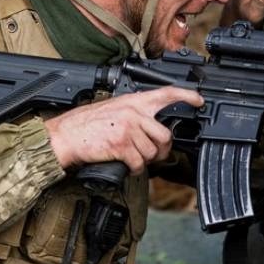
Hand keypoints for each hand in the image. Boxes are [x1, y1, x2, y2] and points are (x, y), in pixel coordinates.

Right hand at [44, 86, 203, 174]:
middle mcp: (133, 112)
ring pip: (153, 152)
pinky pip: (140, 164)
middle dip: (161, 150)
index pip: (166, 93)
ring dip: (145, 161)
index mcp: (132, 101)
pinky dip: (134, 169)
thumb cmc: (85, 124)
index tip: (199, 100)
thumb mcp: (113, 108)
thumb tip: (154, 125)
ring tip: (131, 157)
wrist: (64, 136)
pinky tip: (125, 164)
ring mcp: (128, 129)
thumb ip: (135, 113)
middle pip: (165, 135)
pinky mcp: (122, 146)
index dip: (187, 96)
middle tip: (151, 153)